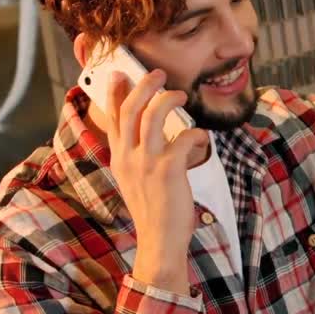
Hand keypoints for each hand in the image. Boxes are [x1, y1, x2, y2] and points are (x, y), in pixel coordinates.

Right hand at [105, 69, 209, 295]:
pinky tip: (201, 138)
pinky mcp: (168, 170)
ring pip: (152, 115)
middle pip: (131, 109)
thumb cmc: (153, 210)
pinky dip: (196, 134)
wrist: (159, 240)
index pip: (112, 118)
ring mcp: (146, 163)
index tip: (119, 74)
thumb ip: (135, 156)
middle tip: (157, 73)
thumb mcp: (134, 180)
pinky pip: (184, 138)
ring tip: (180, 95)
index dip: (115, 93)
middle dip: (144, 85)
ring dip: (168, 99)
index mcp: (118, 158)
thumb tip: (146, 132)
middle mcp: (128, 157)